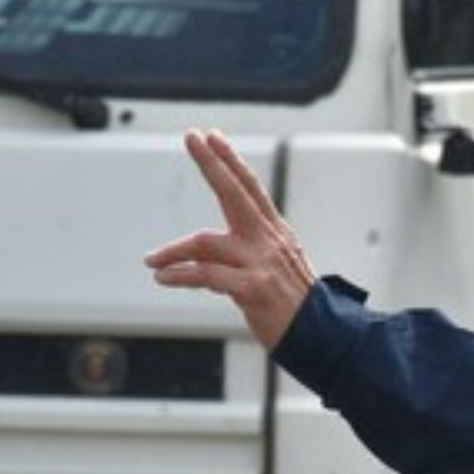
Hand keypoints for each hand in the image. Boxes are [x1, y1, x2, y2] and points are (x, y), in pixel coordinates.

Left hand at [146, 129, 317, 348]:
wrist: (320, 337)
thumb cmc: (293, 305)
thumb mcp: (275, 266)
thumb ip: (246, 250)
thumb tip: (205, 250)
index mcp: (274, 232)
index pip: (250, 187)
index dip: (230, 160)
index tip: (212, 136)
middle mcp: (268, 240)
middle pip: (235, 191)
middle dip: (211, 163)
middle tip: (192, 138)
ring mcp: (260, 262)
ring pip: (207, 242)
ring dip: (173, 250)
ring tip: (152, 260)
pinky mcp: (252, 288)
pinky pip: (205, 275)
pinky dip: (179, 275)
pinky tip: (163, 277)